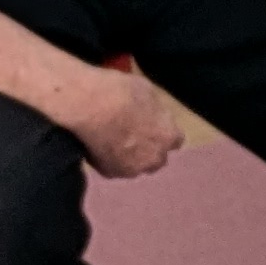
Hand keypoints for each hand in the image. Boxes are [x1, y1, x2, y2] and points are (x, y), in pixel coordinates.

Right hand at [64, 62, 181, 178]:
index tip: (153, 127)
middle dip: (148, 150)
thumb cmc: (120, 91)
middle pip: (157, 159)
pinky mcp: (110, 173)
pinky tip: (98, 146)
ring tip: (113, 142)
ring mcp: (133, 168)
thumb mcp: (147, 91)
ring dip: (130, 158)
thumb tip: (151, 113)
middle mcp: (155, 157)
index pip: (175, 141)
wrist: (91, 106)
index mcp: (168, 135)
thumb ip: (154, 110)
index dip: (162, 133)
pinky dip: (108, 161)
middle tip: (133, 136)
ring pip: (135, 167)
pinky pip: (113, 169)